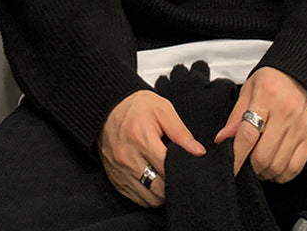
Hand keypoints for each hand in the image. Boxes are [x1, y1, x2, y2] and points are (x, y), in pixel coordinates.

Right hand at [98, 89, 205, 206]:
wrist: (108, 109)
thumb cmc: (138, 107)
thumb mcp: (162, 110)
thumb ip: (181, 132)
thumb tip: (198, 152)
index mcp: (141, 138)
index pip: (167, 168)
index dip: (182, 169)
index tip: (188, 164)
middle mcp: (128, 158)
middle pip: (159, 189)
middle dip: (173, 183)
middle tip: (178, 172)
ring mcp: (120, 172)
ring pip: (149, 198)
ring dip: (161, 192)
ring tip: (166, 176)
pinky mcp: (116, 180)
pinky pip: (137, 199)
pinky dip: (149, 194)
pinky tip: (153, 180)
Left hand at [215, 66, 306, 182]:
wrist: (303, 74)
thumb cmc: (272, 81)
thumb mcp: (249, 89)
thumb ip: (236, 116)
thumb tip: (222, 140)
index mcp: (266, 96)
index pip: (247, 136)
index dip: (236, 158)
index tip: (231, 170)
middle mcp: (286, 112)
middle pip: (263, 156)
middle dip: (250, 167)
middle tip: (246, 164)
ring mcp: (301, 125)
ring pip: (278, 166)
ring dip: (265, 173)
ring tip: (260, 166)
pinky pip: (296, 167)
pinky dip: (282, 174)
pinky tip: (275, 167)